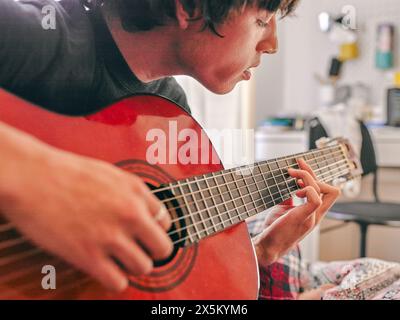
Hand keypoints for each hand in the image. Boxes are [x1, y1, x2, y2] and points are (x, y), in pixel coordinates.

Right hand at [0, 125, 172, 291]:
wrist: (31, 176)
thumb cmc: (66, 172)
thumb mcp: (109, 173)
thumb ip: (130, 192)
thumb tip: (144, 210)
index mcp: (136, 190)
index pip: (166, 221)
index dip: (155, 230)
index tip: (144, 235)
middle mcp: (130, 213)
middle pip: (163, 248)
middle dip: (152, 252)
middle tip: (138, 250)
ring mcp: (111, 235)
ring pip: (144, 267)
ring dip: (132, 266)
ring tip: (118, 260)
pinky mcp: (89, 255)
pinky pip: (118, 282)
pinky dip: (114, 279)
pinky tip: (104, 269)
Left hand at [253, 159, 340, 266]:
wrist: (267, 247)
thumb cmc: (274, 229)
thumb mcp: (283, 209)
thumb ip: (289, 198)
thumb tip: (287, 184)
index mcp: (314, 213)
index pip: (326, 191)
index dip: (314, 175)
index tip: (299, 165)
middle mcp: (317, 216)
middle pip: (332, 190)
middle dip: (312, 173)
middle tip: (294, 168)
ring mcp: (312, 218)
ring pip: (326, 191)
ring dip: (307, 177)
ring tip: (291, 176)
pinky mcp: (304, 219)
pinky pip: (315, 199)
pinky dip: (307, 189)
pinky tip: (295, 192)